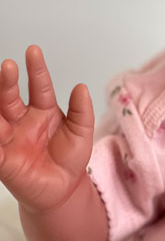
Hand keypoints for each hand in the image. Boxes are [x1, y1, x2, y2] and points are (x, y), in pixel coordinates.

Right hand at [0, 45, 94, 212]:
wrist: (65, 190)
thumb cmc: (70, 159)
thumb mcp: (82, 132)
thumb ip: (81, 111)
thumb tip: (81, 87)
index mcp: (42, 111)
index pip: (39, 86)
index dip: (36, 69)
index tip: (33, 51)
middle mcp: (22, 120)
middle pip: (10, 97)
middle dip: (7, 81)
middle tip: (8, 66)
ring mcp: (9, 138)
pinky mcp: (2, 159)